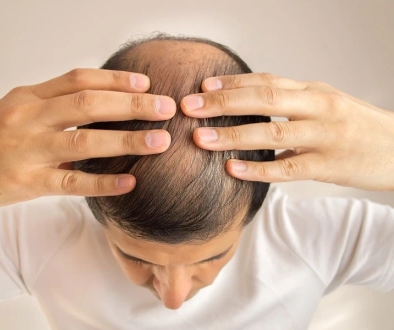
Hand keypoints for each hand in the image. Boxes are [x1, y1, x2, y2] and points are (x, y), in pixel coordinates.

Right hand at [0, 69, 175, 211]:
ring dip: (126, 140)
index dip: (115, 80)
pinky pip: (71, 183)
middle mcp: (30, 118)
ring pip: (84, 141)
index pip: (79, 80)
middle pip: (89, 104)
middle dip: (132, 106)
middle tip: (166, 109)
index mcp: (30, 98)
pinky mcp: (26, 184)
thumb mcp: (16, 109)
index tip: (146, 84)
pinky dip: (103, 182)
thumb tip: (100, 104)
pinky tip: (130, 182)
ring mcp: (28, 151)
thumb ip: (54, 104)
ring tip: (160, 141)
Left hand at [181, 73, 393, 190]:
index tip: (203, 86)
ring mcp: (324, 136)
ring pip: (273, 132)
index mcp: (313, 91)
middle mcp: (318, 107)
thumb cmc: (355, 126)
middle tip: (191, 107)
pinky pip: (288, 168)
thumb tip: (249, 102)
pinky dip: (259, 168)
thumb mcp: (325, 104)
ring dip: (233, 135)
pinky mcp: (328, 166)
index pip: (267, 82)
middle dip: (224, 103)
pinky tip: (233, 169)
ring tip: (201, 138)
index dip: (233, 83)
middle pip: (264, 101)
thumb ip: (291, 102)